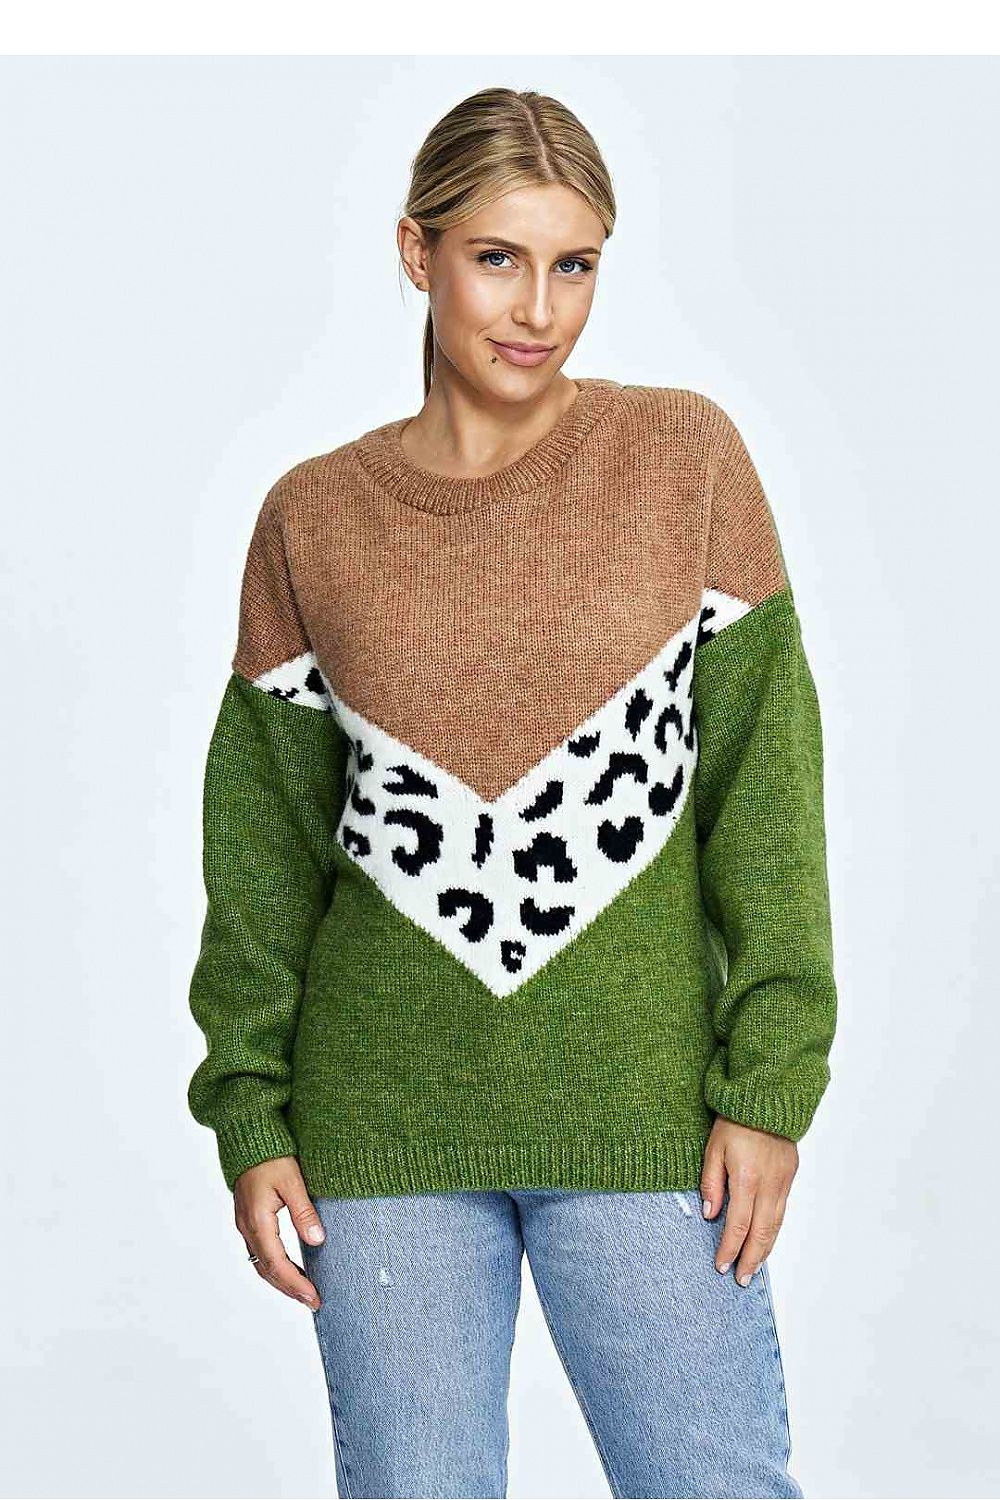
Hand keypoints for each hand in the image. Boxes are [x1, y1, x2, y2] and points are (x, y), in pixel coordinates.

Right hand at [233, 1155, 326, 1309]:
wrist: (249, 1138)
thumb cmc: (271, 1156)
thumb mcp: (293, 1181)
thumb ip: (303, 1211)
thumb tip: (316, 1240)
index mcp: (258, 1220)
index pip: (277, 1263)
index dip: (295, 1283)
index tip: (313, 1297)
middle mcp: (248, 1227)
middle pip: (267, 1270)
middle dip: (289, 1289)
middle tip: (312, 1302)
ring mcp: (245, 1224)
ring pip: (261, 1263)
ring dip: (282, 1280)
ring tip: (304, 1292)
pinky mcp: (248, 1219)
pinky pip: (260, 1252)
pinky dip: (275, 1266)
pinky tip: (290, 1268)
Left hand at [700, 1117, 797, 1285]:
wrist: (767, 1097)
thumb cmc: (735, 1119)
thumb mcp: (713, 1147)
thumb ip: (711, 1182)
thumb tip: (710, 1214)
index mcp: (746, 1178)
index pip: (738, 1225)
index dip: (729, 1249)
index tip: (721, 1265)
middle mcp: (769, 1185)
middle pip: (761, 1233)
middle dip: (750, 1259)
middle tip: (741, 1280)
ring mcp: (783, 1182)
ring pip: (775, 1226)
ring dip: (765, 1250)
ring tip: (754, 1268)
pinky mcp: (790, 1176)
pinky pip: (782, 1211)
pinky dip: (773, 1231)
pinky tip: (766, 1240)